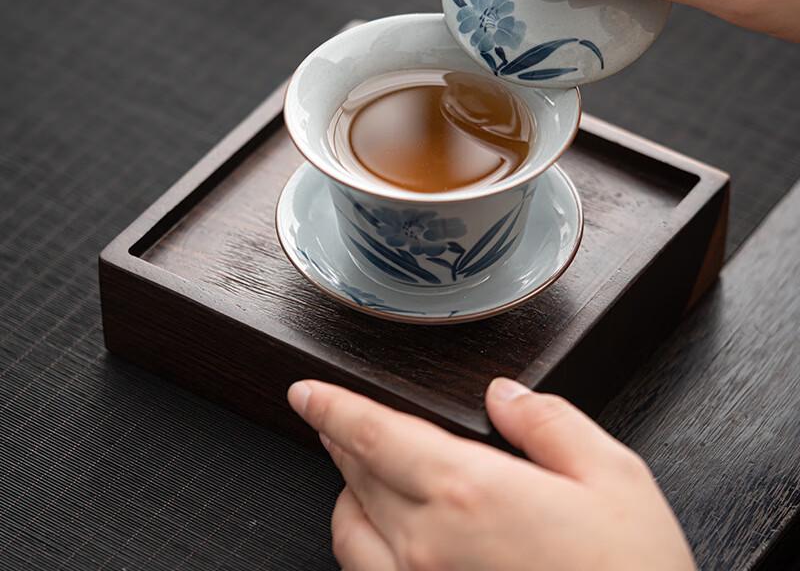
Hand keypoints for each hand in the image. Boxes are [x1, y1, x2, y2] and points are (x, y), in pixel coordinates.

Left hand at [287, 378, 694, 570]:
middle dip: (340, 438)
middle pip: (355, 474)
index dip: (331, 407)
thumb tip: (506, 394)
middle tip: (336, 419)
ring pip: (348, 530)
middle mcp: (428, 545)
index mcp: (468, 492)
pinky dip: (363, 543)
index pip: (373, 433)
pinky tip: (385, 536)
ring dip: (348, 490)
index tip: (305, 393)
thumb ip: (549, 422)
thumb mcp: (613, 478)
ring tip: (359, 471)